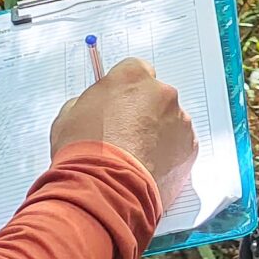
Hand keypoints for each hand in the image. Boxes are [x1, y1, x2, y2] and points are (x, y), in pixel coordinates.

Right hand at [51, 58, 199, 209]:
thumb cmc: (84, 152)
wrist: (105, 188)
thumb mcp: (68, 116)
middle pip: (156, 97)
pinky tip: (148, 169)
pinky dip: (169, 155)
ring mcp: (180, 120)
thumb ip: (87, 102)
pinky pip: (180, 146)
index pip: (135, 71)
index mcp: (132, 77)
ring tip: (135, 157)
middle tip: (125, 135)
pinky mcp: (190, 147)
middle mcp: (162, 93)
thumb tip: (94, 107)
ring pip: (170, 122)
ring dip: (157, 134)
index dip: (125, 91)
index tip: (119, 104)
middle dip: (143, 113)